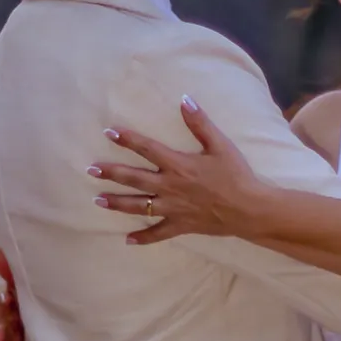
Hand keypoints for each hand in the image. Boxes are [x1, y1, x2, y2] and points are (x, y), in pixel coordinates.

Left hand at [89, 98, 266, 243]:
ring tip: (97, 201)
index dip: (127, 139)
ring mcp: (173, 208)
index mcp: (178, 165)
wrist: (249, 209)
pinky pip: (158, 233)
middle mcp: (170, 187)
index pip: (147, 149)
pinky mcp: (180, 225)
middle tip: (91, 170)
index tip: (109, 132)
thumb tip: (184, 100)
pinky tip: (128, 240)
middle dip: (111, 173)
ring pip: (139, 206)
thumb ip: (200, 123)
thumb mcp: (220, 145)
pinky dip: (143, 237)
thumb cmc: (236, 175)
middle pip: (134, 179)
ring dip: (117, 203)